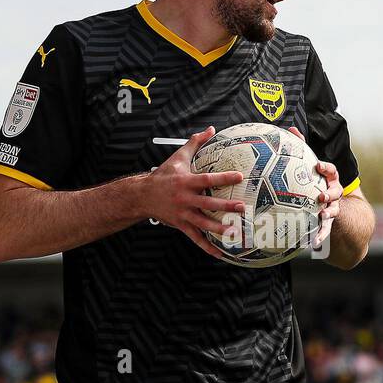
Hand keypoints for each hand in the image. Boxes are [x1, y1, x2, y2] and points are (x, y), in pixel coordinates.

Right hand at [140, 126, 244, 259]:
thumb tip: (210, 129)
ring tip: (234, 232)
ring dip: (218, 228)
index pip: (207, 179)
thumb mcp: (178, 157)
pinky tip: (220, 253)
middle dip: (225, 206)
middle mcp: (184, 199)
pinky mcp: (180, 225)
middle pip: (207, 203)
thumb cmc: (163, 175)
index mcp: (185, 181)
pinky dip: (207, 246)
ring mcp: (182, 214)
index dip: (223, 177)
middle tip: (241, 207)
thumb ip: (195, 143)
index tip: (240, 176)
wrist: (141, 196)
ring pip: (202, 223)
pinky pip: (195, 238)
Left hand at [289, 127, 341, 245]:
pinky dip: (320, 236)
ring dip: (328, 214)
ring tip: (322, 216)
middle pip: (336, 192)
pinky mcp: (329, 223)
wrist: (335, 206)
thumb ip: (302, 148)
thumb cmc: (317, 182)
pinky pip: (325, 230)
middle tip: (321, 195)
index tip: (317, 165)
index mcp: (330, 179)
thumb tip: (290, 128)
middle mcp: (334, 193)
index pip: (331, 171)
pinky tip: (312, 243)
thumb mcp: (311, 168)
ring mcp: (334, 208)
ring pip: (333, 211)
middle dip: (330, 193)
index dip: (326, 168)